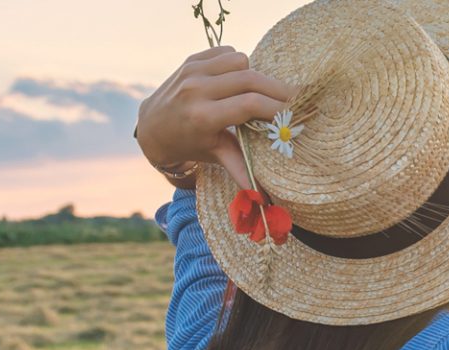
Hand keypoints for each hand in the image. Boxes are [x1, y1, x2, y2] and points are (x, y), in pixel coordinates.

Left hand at [137, 46, 301, 187]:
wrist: (152, 127)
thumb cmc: (188, 145)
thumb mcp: (213, 156)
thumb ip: (240, 168)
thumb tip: (265, 197)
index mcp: (202, 116)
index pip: (249, 104)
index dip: (277, 107)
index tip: (296, 113)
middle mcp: (196, 90)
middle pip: (250, 79)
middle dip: (277, 88)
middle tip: (297, 98)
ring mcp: (191, 71)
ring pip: (240, 61)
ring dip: (255, 75)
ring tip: (261, 92)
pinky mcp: (191, 60)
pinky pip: (226, 53)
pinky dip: (238, 65)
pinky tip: (238, 80)